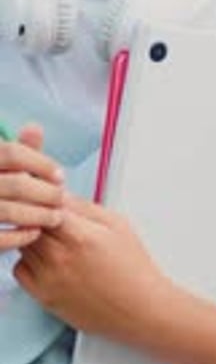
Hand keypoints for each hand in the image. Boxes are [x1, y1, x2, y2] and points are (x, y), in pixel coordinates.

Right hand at [0, 124, 64, 250]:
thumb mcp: (0, 165)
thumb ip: (17, 150)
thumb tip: (35, 127)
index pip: (12, 152)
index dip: (41, 163)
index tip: (60, 176)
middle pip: (16, 183)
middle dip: (46, 193)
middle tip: (62, 199)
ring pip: (8, 211)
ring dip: (39, 215)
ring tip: (55, 217)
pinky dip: (20, 236)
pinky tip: (34, 233)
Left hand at [14, 194, 168, 340]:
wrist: (138, 308)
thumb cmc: (133, 268)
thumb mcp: (117, 225)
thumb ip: (84, 207)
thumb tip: (61, 194)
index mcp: (81, 236)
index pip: (45, 206)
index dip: (50, 200)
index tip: (56, 201)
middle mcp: (60, 257)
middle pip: (31, 224)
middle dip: (42, 217)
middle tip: (58, 220)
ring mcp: (49, 279)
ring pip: (24, 244)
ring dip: (35, 236)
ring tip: (57, 240)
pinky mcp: (44, 297)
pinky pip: (20, 269)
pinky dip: (29, 260)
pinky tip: (48, 259)